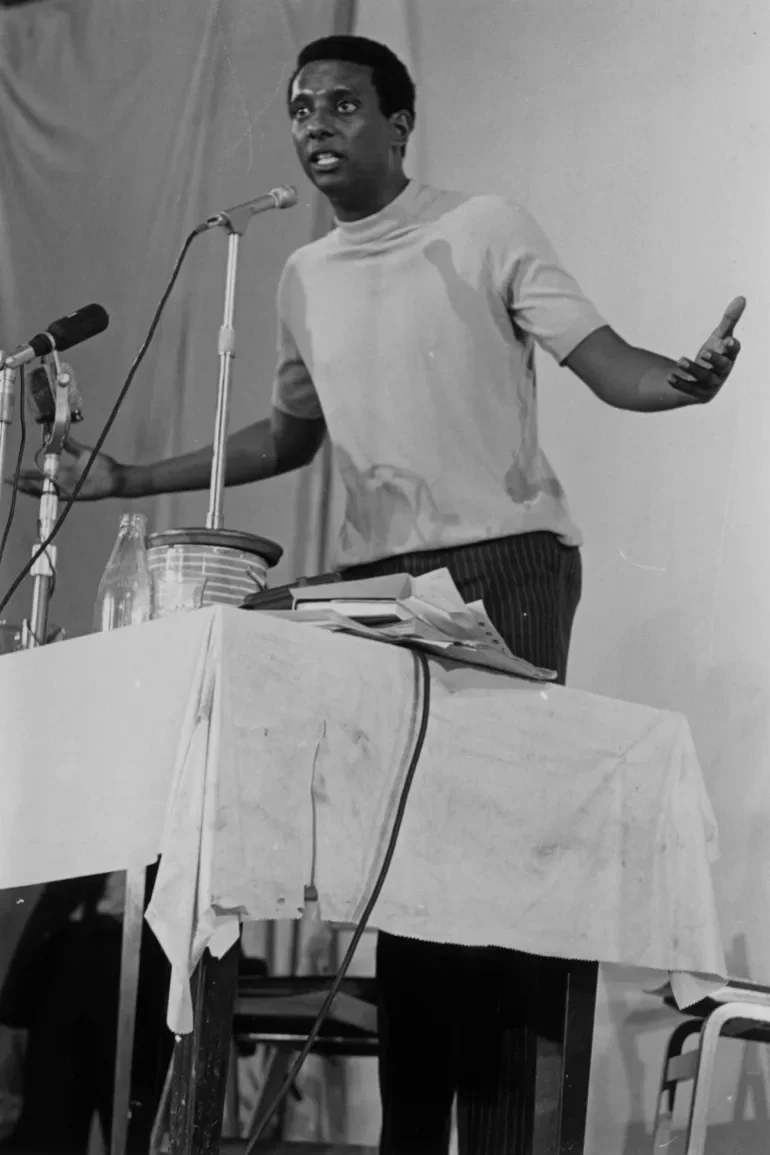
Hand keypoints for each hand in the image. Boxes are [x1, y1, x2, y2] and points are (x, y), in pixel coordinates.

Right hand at [8, 436, 122, 500]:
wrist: (116, 476)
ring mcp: (69, 490)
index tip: (16, 471)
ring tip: (18, 485)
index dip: (29, 473)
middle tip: (9, 479)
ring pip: (46, 491)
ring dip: (32, 488)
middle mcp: (64, 482)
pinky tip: (38, 490)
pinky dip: (48, 493)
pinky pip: (58, 496)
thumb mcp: (83, 452)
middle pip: (40, 483)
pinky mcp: (75, 496)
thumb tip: (59, 435)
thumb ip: (70, 445)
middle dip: (24, 482)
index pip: (42, 473)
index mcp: (64, 472)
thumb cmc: (103, 465)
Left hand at [667, 296, 745, 402]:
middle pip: (722, 366)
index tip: (728, 340)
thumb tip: (741, 298)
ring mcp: (711, 384)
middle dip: (714, 359)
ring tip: (680, 360)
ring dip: (692, 369)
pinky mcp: (698, 393)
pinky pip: (689, 389)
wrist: (699, 380)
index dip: (732, 347)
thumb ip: (729, 320)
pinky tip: (669, 377)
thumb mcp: (718, 337)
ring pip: (703, 378)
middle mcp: (723, 371)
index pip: (734, 351)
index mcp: (729, 356)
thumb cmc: (713, 355)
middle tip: (704, 352)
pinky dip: (679, 383)